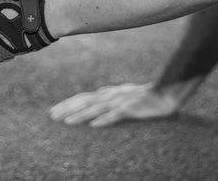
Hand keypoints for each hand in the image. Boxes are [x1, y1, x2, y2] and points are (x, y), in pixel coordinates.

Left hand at [48, 82, 181, 126]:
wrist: (165, 94)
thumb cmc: (145, 94)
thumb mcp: (125, 92)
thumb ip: (111, 93)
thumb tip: (99, 91)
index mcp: (107, 94)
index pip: (82, 97)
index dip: (67, 103)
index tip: (53, 111)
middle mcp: (110, 97)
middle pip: (84, 102)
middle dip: (67, 109)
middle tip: (51, 117)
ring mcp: (120, 102)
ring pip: (96, 109)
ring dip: (80, 115)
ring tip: (66, 122)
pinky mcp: (131, 109)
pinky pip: (115, 116)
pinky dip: (104, 119)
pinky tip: (94, 125)